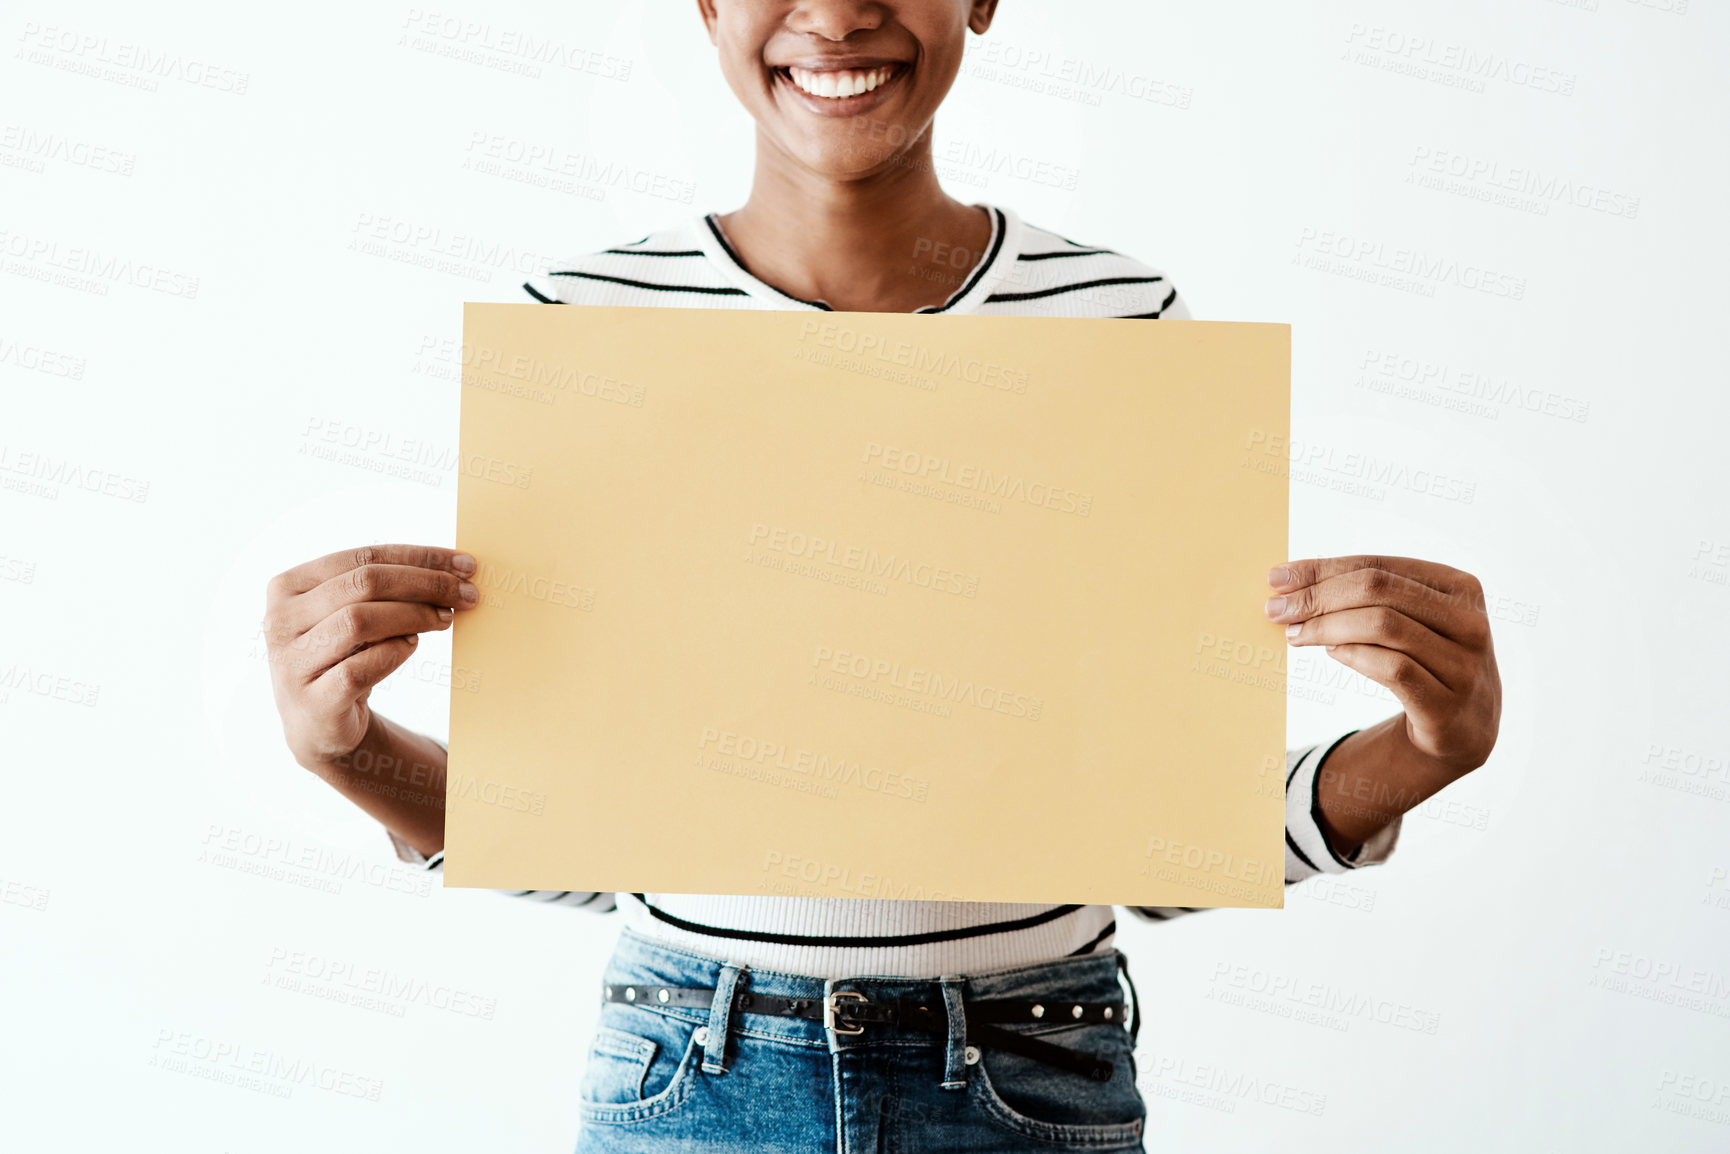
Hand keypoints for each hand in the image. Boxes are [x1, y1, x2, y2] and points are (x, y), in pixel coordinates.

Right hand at [263, 544, 479, 768]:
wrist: (318, 725)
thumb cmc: (343, 657)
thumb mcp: (355, 615)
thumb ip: (385, 589)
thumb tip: (454, 569)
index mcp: (289, 586)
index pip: (363, 556)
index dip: (419, 557)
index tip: (466, 565)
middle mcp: (280, 620)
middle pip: (364, 583)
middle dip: (425, 584)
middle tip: (466, 594)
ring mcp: (291, 662)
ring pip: (359, 621)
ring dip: (413, 615)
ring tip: (445, 619)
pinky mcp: (312, 701)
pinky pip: (360, 668)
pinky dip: (394, 653)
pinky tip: (412, 646)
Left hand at [1265, 555, 1500, 780]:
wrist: (1461, 730)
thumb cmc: (1424, 663)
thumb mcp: (1406, 621)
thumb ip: (1363, 597)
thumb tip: (1287, 581)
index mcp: (1460, 588)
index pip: (1379, 566)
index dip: (1323, 569)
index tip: (1277, 578)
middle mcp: (1470, 622)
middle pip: (1378, 591)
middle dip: (1318, 596)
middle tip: (1276, 609)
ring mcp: (1464, 666)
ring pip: (1383, 626)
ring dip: (1327, 627)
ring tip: (1296, 634)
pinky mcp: (1448, 706)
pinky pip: (1393, 669)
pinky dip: (1354, 655)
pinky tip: (1331, 652)